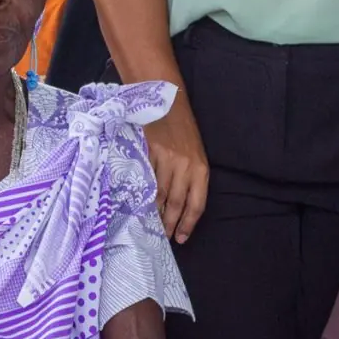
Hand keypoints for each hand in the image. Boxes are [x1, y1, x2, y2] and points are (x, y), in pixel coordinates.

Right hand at [143, 101, 209, 242]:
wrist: (167, 101)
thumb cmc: (183, 130)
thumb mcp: (194, 153)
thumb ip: (189, 177)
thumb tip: (176, 206)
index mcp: (201, 168)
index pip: (197, 203)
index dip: (189, 223)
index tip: (182, 238)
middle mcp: (185, 166)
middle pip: (177, 202)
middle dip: (170, 223)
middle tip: (163, 237)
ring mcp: (166, 159)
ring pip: (160, 194)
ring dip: (155, 213)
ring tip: (150, 225)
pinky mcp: (149, 152)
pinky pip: (145, 179)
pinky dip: (141, 194)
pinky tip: (138, 204)